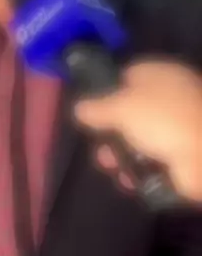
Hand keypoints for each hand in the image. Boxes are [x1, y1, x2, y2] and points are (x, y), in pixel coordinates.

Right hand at [74, 61, 201, 202]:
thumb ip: (96, 108)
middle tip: (100, 147)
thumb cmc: (163, 120)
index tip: (90, 111)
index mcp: (158, 76)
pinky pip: (148, 163)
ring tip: (112, 167)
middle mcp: (166, 101)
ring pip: (135, 141)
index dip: (105, 92)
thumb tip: (79, 108)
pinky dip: (137, 172)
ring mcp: (173, 131)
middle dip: (108, 133)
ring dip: (120, 156)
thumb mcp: (121, 107)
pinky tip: (129, 179)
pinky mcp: (177, 158)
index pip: (125, 77)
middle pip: (127, 114)